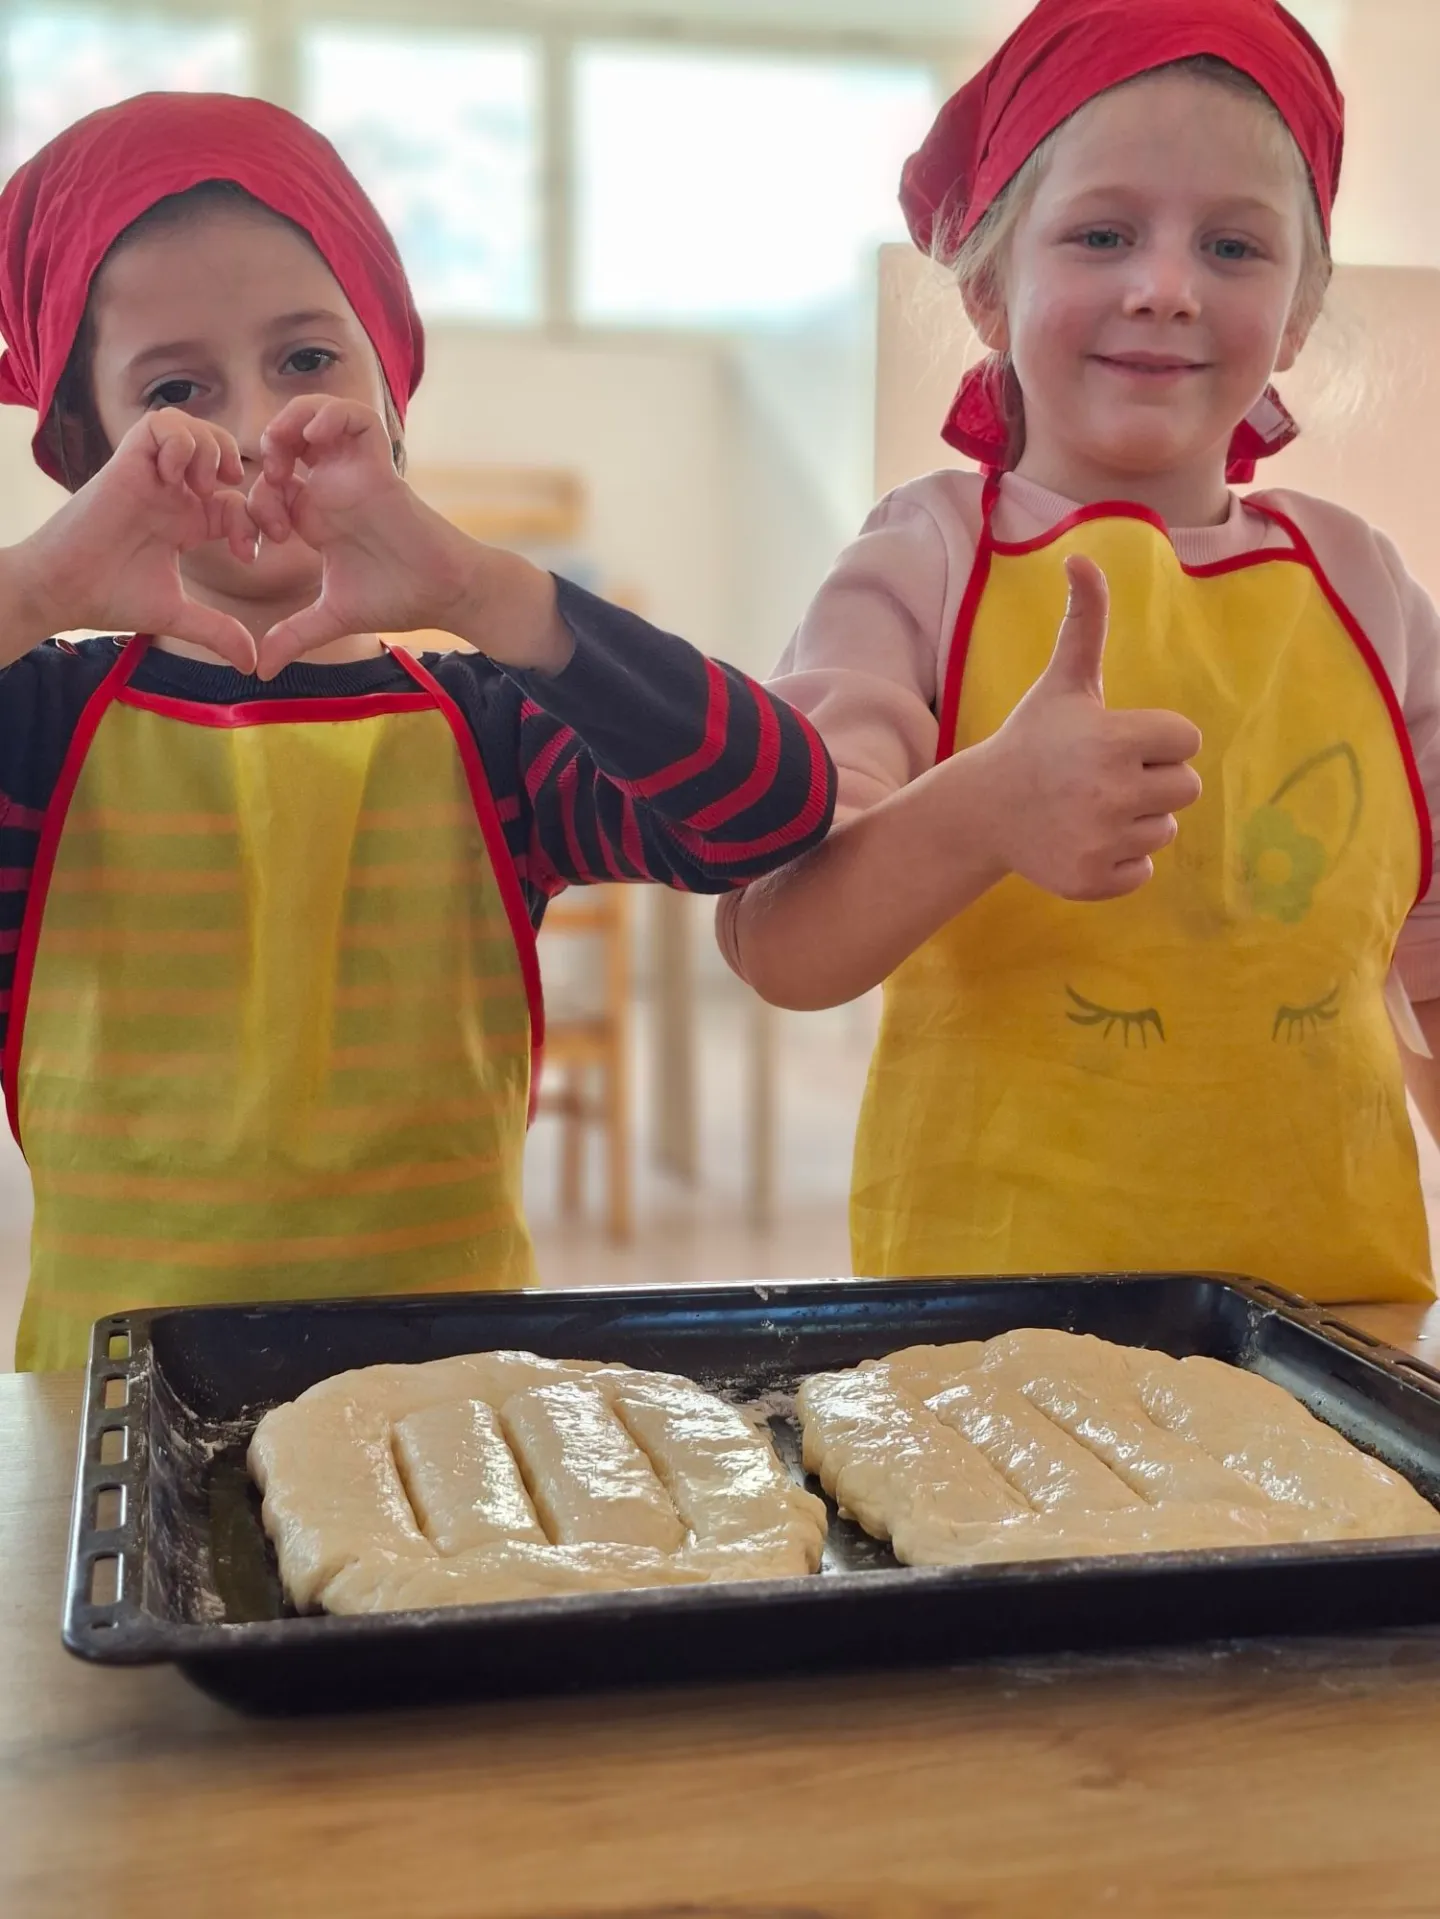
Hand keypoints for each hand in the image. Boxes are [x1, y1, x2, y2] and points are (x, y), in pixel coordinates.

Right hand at [13, 411, 260, 670]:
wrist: (61, 591)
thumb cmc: (110, 597)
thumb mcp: (176, 615)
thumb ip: (217, 631)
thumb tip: (253, 664)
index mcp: (187, 522)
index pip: (235, 500)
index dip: (252, 520)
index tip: (245, 554)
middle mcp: (171, 494)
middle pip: (218, 449)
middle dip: (241, 467)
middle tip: (237, 502)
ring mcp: (150, 476)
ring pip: (191, 428)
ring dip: (210, 449)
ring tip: (203, 487)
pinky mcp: (127, 464)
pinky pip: (159, 425)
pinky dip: (179, 441)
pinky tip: (177, 477)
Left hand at [249, 397, 571, 680]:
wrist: (443, 596)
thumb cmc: (396, 599)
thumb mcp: (332, 617)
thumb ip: (295, 635)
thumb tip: (262, 671)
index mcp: (315, 515)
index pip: (267, 489)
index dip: (248, 511)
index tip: (252, 550)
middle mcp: (331, 488)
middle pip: (287, 439)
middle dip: (265, 454)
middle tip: (269, 487)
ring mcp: (355, 474)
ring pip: (317, 415)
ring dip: (292, 422)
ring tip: (285, 451)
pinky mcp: (380, 467)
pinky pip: (357, 419)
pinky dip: (334, 415)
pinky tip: (316, 437)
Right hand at [980, 555, 1202, 900]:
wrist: (984, 808)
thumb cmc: (1034, 738)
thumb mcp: (1063, 681)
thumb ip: (1085, 621)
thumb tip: (1080, 556)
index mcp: (1114, 740)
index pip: (1185, 740)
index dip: (1155, 740)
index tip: (1115, 741)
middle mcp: (1112, 793)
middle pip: (1184, 788)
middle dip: (1151, 780)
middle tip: (1103, 777)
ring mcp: (1103, 840)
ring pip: (1164, 830)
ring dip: (1137, 821)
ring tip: (1093, 808)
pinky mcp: (1094, 879)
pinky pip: (1144, 871)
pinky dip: (1121, 861)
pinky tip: (1086, 840)